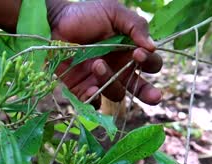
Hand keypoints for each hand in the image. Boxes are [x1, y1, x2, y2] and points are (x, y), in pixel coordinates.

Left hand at [48, 0, 162, 105]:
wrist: (57, 20)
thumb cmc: (87, 13)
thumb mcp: (114, 12)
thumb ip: (135, 25)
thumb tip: (152, 46)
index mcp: (130, 52)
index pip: (150, 64)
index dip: (149, 62)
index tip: (139, 53)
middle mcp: (119, 69)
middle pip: (139, 88)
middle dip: (148, 94)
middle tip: (154, 96)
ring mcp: (101, 80)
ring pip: (116, 94)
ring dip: (110, 82)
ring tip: (97, 64)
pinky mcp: (82, 88)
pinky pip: (93, 102)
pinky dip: (94, 99)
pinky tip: (92, 88)